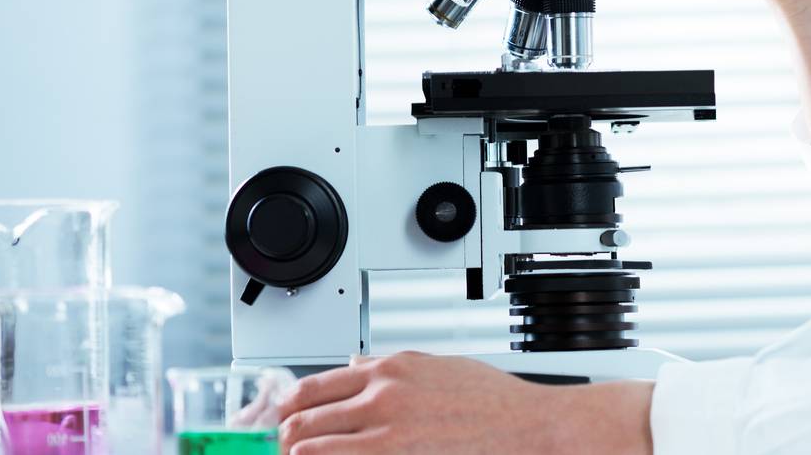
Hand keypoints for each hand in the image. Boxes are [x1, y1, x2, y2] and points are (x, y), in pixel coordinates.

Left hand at [276, 351, 652, 454]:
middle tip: (283, 449)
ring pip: (311, 449)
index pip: (314, 385)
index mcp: (390, 368)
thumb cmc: (492, 400)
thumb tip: (356, 364)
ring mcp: (386, 434)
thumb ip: (391, 365)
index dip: (289, 407)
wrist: (527, 428)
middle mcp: (382, 397)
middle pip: (302, 421)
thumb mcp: (439, 366)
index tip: (284, 419)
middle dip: (284, 438)